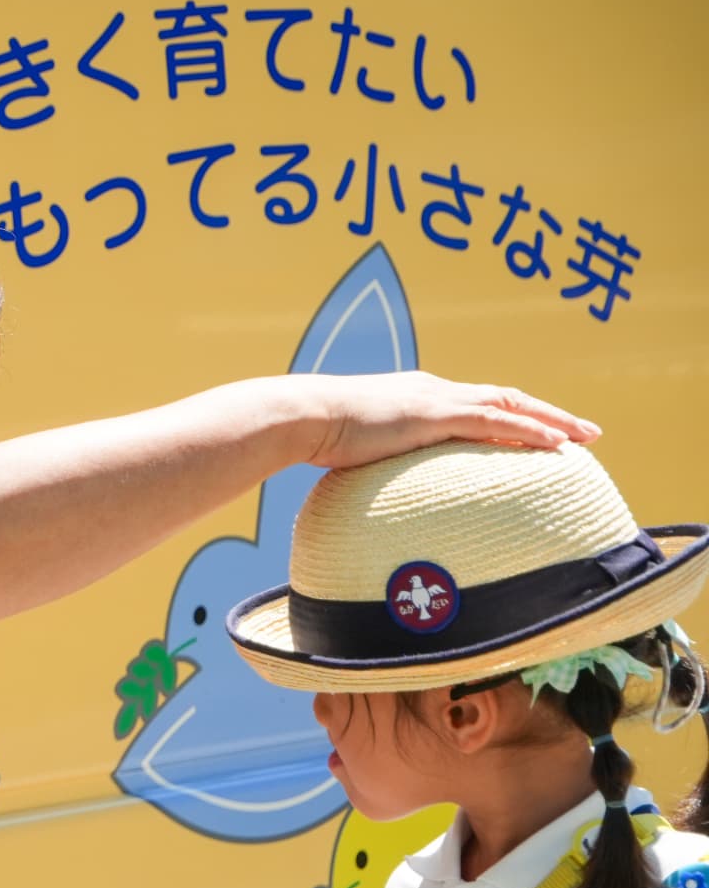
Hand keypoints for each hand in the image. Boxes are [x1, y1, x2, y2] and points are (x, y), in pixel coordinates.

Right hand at [255, 371, 599, 468]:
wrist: (302, 416)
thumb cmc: (313, 435)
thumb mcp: (349, 450)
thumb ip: (368, 464)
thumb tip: (365, 497)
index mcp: (417, 399)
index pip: (476, 404)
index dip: (512, 416)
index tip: (538, 432)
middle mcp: (434, 391)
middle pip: (505, 399)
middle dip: (548, 414)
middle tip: (583, 433)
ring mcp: (437, 399)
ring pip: (511, 405)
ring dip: (553, 420)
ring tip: (585, 438)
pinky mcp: (435, 413)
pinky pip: (495, 421)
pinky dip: (530, 430)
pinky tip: (557, 445)